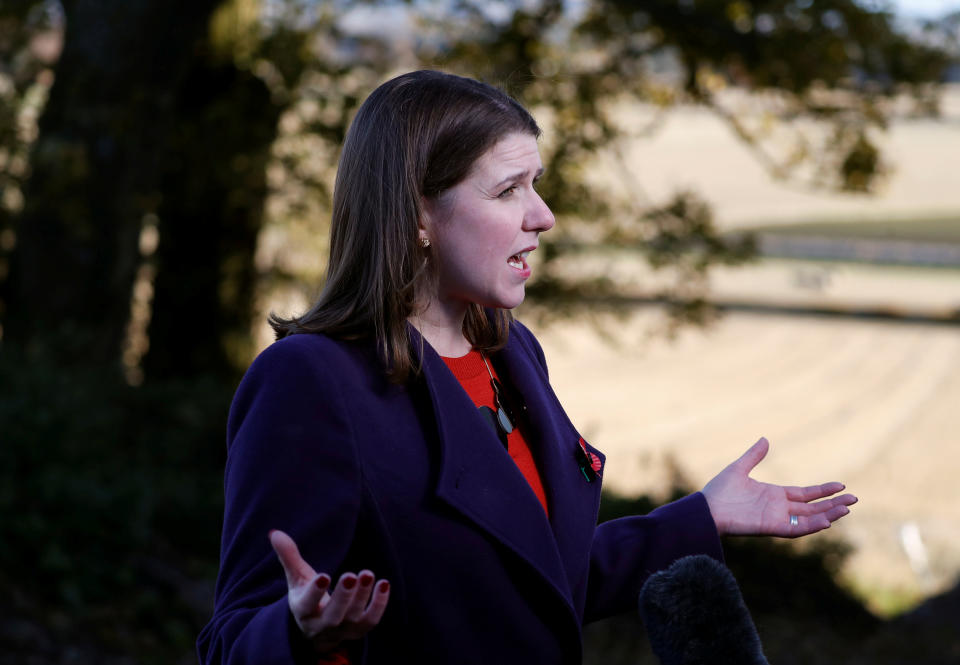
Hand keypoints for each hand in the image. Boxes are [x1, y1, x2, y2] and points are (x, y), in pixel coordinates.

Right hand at [268, 529, 389, 652]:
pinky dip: (379, 604)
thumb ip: (289, 557)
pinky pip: (371, 621)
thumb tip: (275, 532)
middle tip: (351, 576)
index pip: (307, 604)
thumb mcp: (296, 579)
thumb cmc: (307, 597)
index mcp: (303, 610)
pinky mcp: (359, 630)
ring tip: (367, 573)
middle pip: (333, 614)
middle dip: (343, 596)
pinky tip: (384, 583)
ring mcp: (342, 630)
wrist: (317, 631)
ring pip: (353, 617)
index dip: (315, 592)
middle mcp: (322, 624)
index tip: (323, 576)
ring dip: (362, 596)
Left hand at [701, 437, 857, 537]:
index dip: (823, 491)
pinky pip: (795, 529)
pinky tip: (827, 520)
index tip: (841, 486)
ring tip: (847, 509)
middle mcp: (778, 508)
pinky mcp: (770, 527)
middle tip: (855, 500)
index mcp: (774, 495)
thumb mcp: (739, 468)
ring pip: (809, 518)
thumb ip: (754, 456)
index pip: (805, 494)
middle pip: (813, 507)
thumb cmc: (718, 491)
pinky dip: (811, 525)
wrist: (706, 508)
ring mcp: (776, 519)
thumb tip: (765, 439)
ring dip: (828, 514)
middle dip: (833, 504)